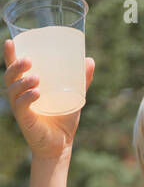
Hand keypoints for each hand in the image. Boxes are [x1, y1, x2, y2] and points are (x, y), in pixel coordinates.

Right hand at [3, 38, 94, 159]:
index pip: (14, 68)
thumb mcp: (73, 96)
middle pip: (10, 75)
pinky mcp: (25, 120)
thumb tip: (90, 60)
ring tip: (36, 78)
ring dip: (23, 82)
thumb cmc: (63, 119)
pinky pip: (21, 106)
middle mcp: (19, 95)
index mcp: (26, 86)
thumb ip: (81, 80)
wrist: (61, 145)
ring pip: (14, 89)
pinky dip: (28, 98)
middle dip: (15, 65)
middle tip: (28, 60)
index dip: (9, 55)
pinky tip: (36, 93)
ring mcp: (21, 108)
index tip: (10, 42)